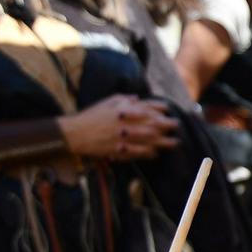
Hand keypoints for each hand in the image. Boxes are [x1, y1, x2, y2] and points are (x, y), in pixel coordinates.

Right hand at [61, 94, 179, 160]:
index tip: (169, 111)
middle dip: (167, 125)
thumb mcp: (107, 102)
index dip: (160, 110)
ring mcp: (123, 138)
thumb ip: (124, 99)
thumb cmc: (92, 115)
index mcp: (123, 109)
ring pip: (149, 140)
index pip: (147, 108)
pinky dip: (148, 153)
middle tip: (177, 126)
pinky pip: (138, 153)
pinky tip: (156, 153)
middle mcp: (126, 123)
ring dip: (164, 142)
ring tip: (174, 142)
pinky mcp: (118, 151)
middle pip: (152, 124)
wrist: (75, 133)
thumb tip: (138, 98)